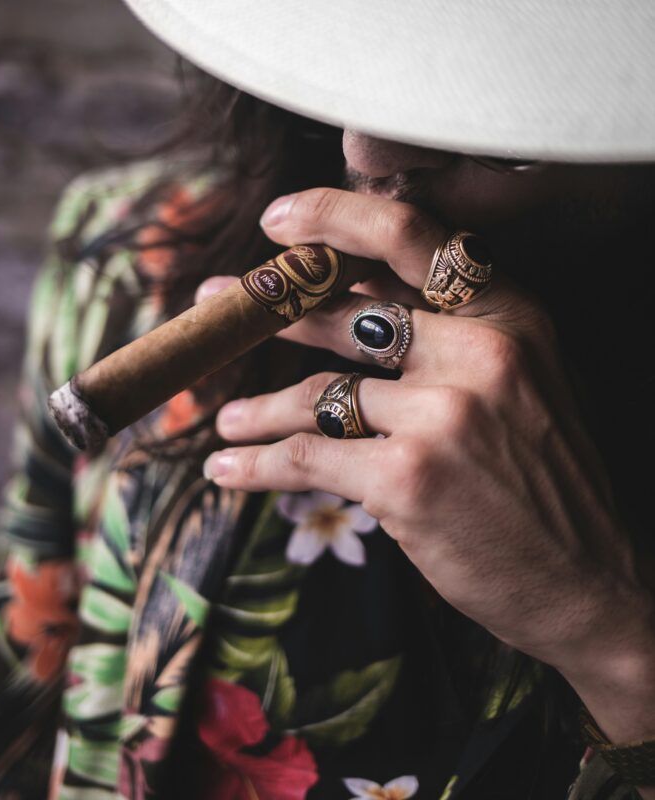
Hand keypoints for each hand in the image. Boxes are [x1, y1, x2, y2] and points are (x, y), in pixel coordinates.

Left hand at [201, 188, 654, 755]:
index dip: (333, 217)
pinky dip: (260, 464)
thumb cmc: (543, 484)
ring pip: (317, 391)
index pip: (412, 236)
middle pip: (347, 314)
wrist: (588, 586)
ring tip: (225, 418)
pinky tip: (231, 469)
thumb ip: (445, 337)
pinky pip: (308, 454)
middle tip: (215, 303)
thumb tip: (347, 298)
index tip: (279, 220)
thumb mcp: (517, 385)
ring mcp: (443, 413)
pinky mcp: (407, 477)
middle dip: (270, 309)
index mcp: (512, 314)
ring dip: (259, 407)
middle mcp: (482, 350)